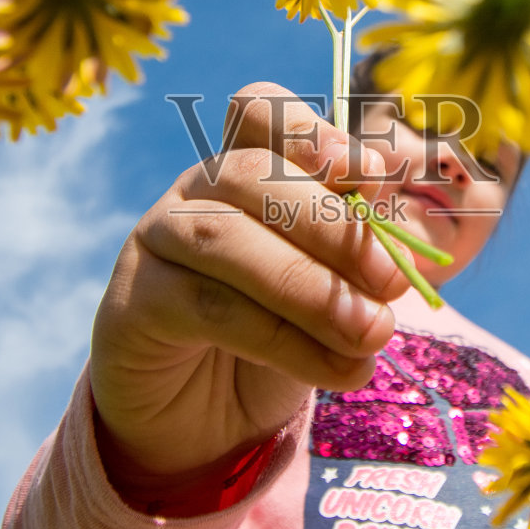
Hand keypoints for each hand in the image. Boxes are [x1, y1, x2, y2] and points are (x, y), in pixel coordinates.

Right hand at [88, 82, 410, 492]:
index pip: (261, 110)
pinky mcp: (135, 302)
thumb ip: (361, 242)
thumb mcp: (336, 284)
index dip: (312, 131)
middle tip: (394, 281)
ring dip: (310, 288)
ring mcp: (158, 239)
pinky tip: (337, 370)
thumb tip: (391, 208)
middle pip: (252, 172)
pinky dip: (284, 341)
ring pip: (225, 239)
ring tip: (372, 333)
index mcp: (249, 165)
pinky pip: (208, 308)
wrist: (205, 418)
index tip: (375, 171)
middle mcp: (197, 189)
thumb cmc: (280, 334)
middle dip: (331, 224)